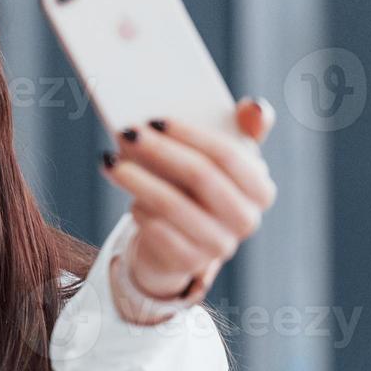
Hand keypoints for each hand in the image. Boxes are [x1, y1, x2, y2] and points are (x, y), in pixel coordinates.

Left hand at [100, 97, 277, 320]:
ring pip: (172, 205)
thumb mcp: (223, 160)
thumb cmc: (202, 188)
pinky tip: (130, 199)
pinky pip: (157, 230)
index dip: (190, 135)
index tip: (156, 120)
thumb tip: (253, 107)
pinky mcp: (189, 263)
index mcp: (260, 189)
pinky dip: (139, 209)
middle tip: (126, 133)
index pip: (228, 156)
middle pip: (199, 176)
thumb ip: (243, 129)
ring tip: (110, 162)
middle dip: (159, 151)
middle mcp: (246, 220)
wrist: (184, 240)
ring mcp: (218, 245)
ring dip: (137, 179)